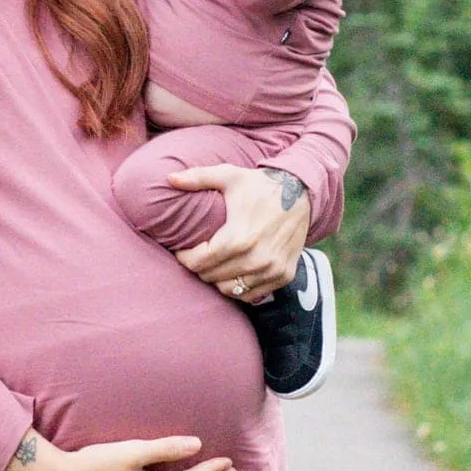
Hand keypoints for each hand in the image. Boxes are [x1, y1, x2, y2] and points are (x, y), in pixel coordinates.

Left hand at [173, 166, 312, 303]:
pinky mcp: (283, 276)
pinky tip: (234, 270)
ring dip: (218, 279)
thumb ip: (197, 178)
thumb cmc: (260, 185)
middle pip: (211, 277)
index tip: (182, 250)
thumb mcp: (229, 176)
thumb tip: (169, 178)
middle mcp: (256, 259)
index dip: (185, 258)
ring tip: (215, 263)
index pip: (200, 262)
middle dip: (199, 267)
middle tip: (198, 255)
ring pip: (230, 290)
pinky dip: (240, 286)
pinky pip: (252, 294)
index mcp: (239, 238)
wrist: (301, 193)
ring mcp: (272, 270)